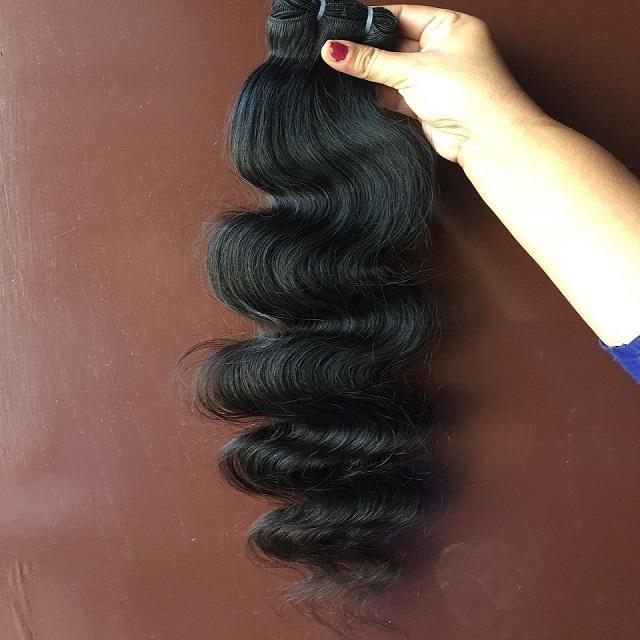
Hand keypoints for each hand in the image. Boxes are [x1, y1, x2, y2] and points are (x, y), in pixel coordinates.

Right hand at [320, 4, 547, 163]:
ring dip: (376, 77)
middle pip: (397, 44)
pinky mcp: (428, 105)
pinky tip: (364, 95)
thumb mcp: (412, 70)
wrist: (486, 139)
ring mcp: (437, 78)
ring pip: (396, 72)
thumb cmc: (469, 94)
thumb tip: (335, 50)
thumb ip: (370, 62)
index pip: (403, 14)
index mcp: (450, 26)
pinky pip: (398, 95)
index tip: (344, 29)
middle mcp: (445, 50)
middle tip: (340, 54)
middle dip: (372, 52)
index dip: (373, 22)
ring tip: (349, 76)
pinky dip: (383, 96)